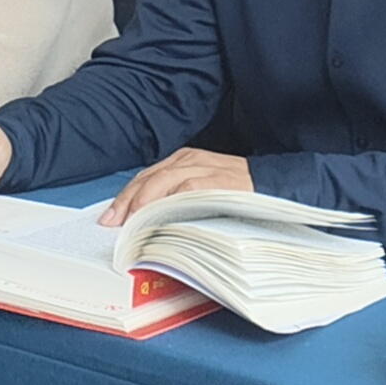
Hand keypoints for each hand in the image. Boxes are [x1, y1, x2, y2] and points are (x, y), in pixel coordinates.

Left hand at [100, 146, 252, 226]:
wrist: (276, 185)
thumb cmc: (236, 194)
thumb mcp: (201, 191)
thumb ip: (176, 199)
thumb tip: (144, 223)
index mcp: (183, 160)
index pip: (145, 178)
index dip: (125, 198)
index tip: (109, 218)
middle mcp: (190, 160)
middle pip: (148, 178)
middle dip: (127, 202)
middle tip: (112, 224)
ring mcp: (204, 168)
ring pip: (163, 181)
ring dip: (143, 203)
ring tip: (130, 222)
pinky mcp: (218, 180)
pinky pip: (187, 189)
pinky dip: (170, 202)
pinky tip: (158, 216)